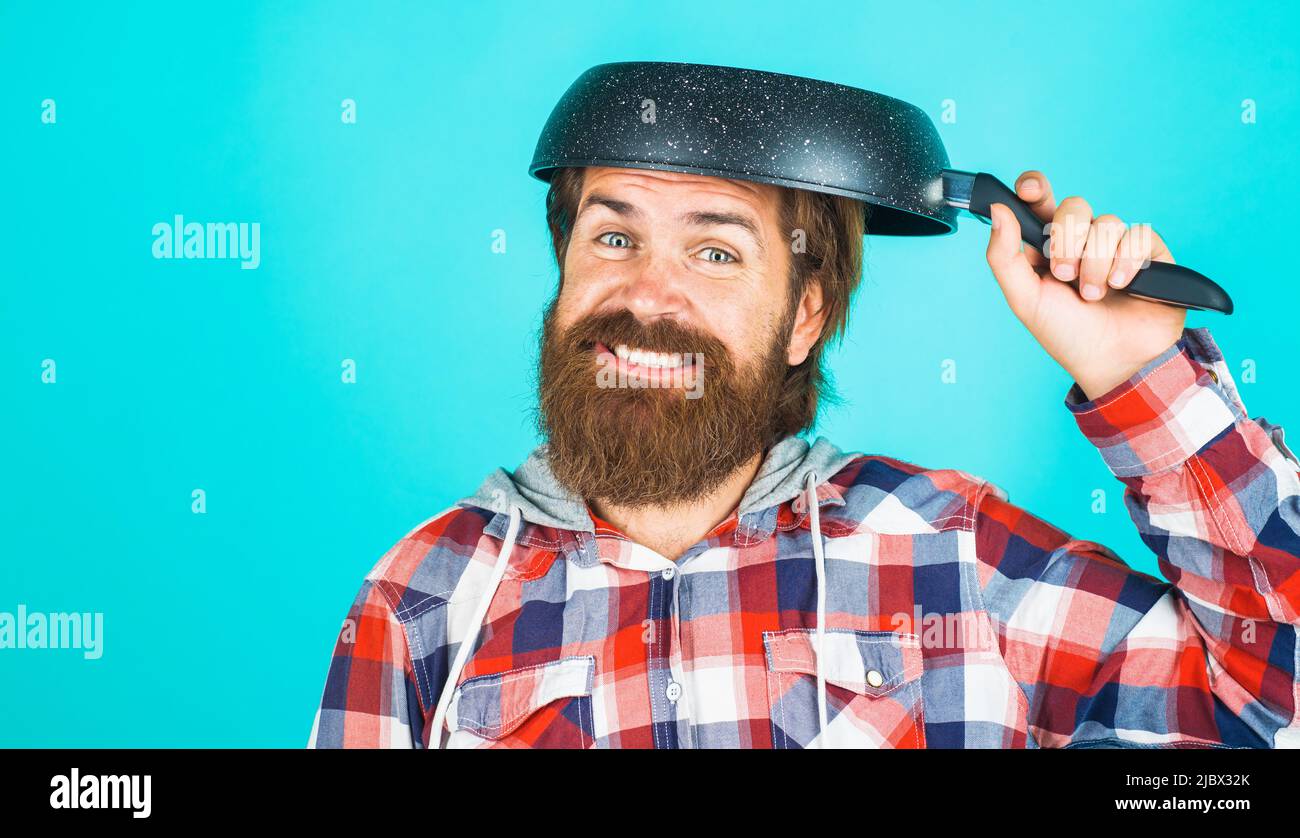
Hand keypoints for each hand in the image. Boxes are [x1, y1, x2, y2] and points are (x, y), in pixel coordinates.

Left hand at [984, 170, 1186, 400]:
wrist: (1114, 361)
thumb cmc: (1066, 335)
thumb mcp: (1024, 299)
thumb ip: (1004, 256)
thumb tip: (997, 209)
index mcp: (1048, 246)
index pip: (1041, 201)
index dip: (1036, 187)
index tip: (1031, 191)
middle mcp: (1081, 241)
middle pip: (1074, 206)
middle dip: (1067, 242)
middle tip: (1065, 276)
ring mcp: (1115, 244)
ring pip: (1106, 223)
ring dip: (1095, 263)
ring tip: (1094, 294)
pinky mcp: (1148, 252)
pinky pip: (1137, 234)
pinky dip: (1125, 263)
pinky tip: (1123, 286)